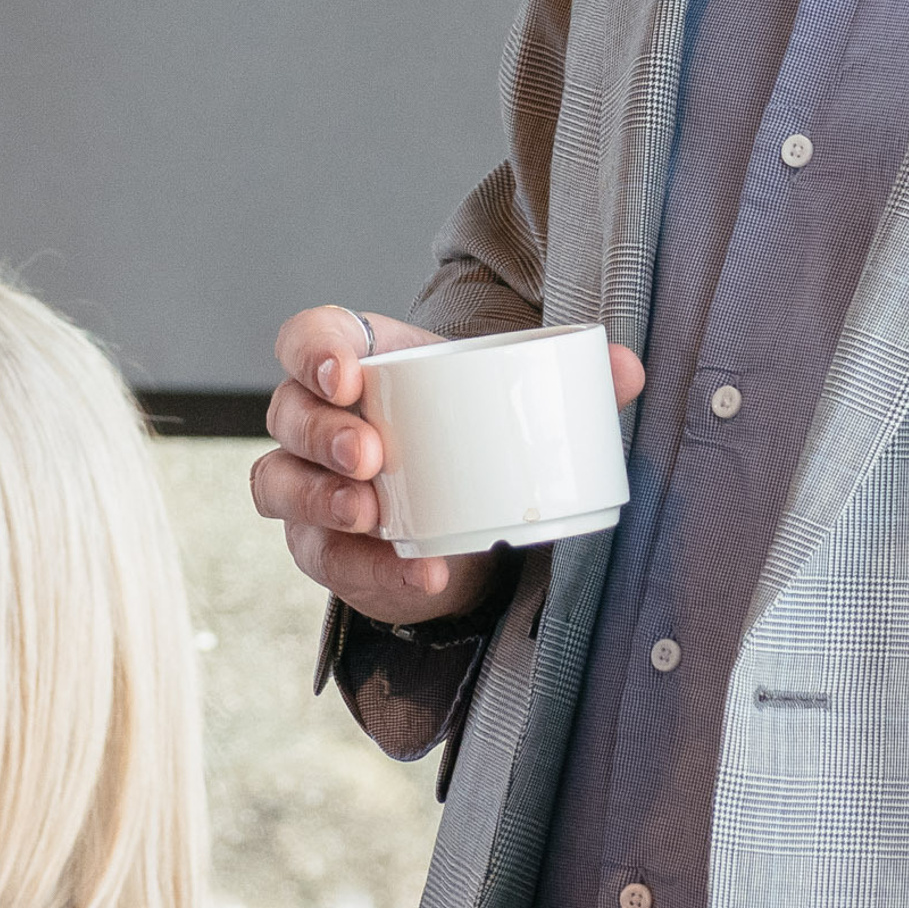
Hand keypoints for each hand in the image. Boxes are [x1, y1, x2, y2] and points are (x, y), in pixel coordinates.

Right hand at [255, 304, 644, 626]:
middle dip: (323, 432)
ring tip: (372, 512)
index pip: (309, 336)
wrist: (464, 504)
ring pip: (278, 483)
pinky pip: (325, 558)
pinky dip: (371, 569)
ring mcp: (309, 484)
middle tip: (372, 454)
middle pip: (288, 412)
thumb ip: (571, 378)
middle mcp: (317, 418)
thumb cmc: (471, 426)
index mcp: (360, 359)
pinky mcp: (323, 546)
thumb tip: (630, 369)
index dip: (314, 350)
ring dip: (321, 498)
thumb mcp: (510, 394)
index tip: (348, 374)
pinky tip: (418, 571)